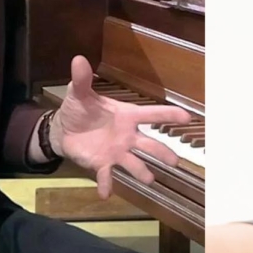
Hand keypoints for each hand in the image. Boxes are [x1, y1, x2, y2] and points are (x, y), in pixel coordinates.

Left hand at [52, 55, 192, 198]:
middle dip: (163, 152)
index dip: (168, 116)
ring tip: (150, 179)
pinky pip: (107, 176)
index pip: (151, 115)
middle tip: (175, 161)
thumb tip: (78, 59)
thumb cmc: (80, 108)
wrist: (65, 129)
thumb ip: (82, 79)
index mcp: (126, 116)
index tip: (187, 118)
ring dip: (142, 172)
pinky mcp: (102, 164)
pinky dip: (106, 185)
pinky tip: (105, 193)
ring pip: (134, 164)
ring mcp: (116, 152)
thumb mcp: (79, 92)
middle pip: (150, 145)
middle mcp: (127, 136)